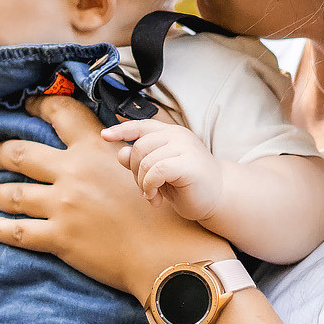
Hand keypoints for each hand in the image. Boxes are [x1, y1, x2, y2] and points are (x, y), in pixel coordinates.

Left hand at [0, 93, 218, 299]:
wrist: (166, 251)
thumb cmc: (163, 209)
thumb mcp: (143, 163)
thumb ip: (121, 145)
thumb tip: (110, 132)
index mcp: (96, 148)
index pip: (61, 114)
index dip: (39, 106)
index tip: (27, 106)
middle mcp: (74, 172)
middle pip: (23, 154)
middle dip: (1, 153)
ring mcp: (64, 206)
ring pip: (14, 194)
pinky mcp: (60, 237)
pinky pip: (19, 231)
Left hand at [102, 119, 223, 221]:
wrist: (219, 196)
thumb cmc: (188, 184)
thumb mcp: (159, 172)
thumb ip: (141, 161)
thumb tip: (121, 152)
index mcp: (170, 133)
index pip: (141, 125)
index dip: (121, 130)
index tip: (105, 135)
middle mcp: (177, 135)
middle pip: (138, 147)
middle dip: (135, 172)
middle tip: (145, 189)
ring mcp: (185, 147)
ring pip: (146, 160)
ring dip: (143, 183)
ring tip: (153, 196)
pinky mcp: (189, 163)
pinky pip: (156, 171)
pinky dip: (150, 186)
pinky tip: (156, 198)